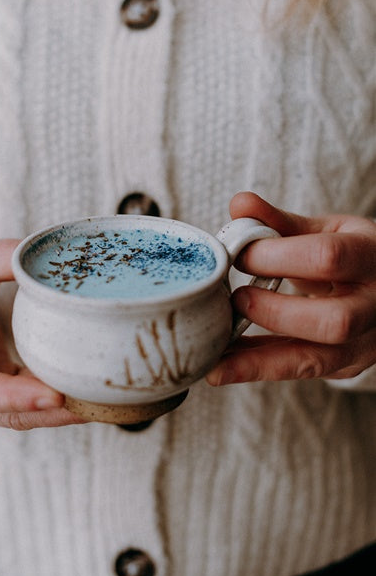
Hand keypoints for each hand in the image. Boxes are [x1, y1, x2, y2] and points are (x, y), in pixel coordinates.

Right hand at [0, 239, 84, 428]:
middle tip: (97, 404)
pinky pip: (22, 406)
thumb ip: (4, 257)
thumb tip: (55, 255)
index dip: (14, 397)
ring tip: (103, 403)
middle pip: (2, 413)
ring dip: (57, 413)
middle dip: (50, 413)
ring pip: (15, 416)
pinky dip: (52, 402)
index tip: (55, 396)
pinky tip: (87, 394)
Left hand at [206, 192, 375, 384]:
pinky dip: (257, 368)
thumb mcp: (325, 230)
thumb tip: (238, 204)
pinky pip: (298, 372)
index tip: (239, 254)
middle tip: (237, 298)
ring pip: (316, 360)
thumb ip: (279, 221)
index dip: (277, 257)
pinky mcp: (347, 365)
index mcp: (370, 256)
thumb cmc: (349, 253)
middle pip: (335, 321)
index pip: (328, 258)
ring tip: (216, 351)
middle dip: (276, 312)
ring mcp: (366, 342)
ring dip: (257, 358)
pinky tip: (222, 364)